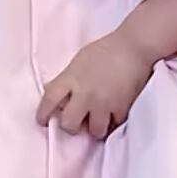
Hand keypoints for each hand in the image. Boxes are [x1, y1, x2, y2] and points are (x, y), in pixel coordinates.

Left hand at [37, 29, 154, 139]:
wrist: (134, 46)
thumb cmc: (106, 49)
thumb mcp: (79, 61)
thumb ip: (68, 78)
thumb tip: (56, 92)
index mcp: (71, 78)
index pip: (48, 101)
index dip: (42, 114)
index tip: (42, 121)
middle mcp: (84, 94)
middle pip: (69, 124)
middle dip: (71, 125)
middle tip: (76, 122)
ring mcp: (103, 103)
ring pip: (94, 131)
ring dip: (95, 127)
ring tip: (98, 121)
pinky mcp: (121, 108)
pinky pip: (114, 125)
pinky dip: (113, 122)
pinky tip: (113, 116)